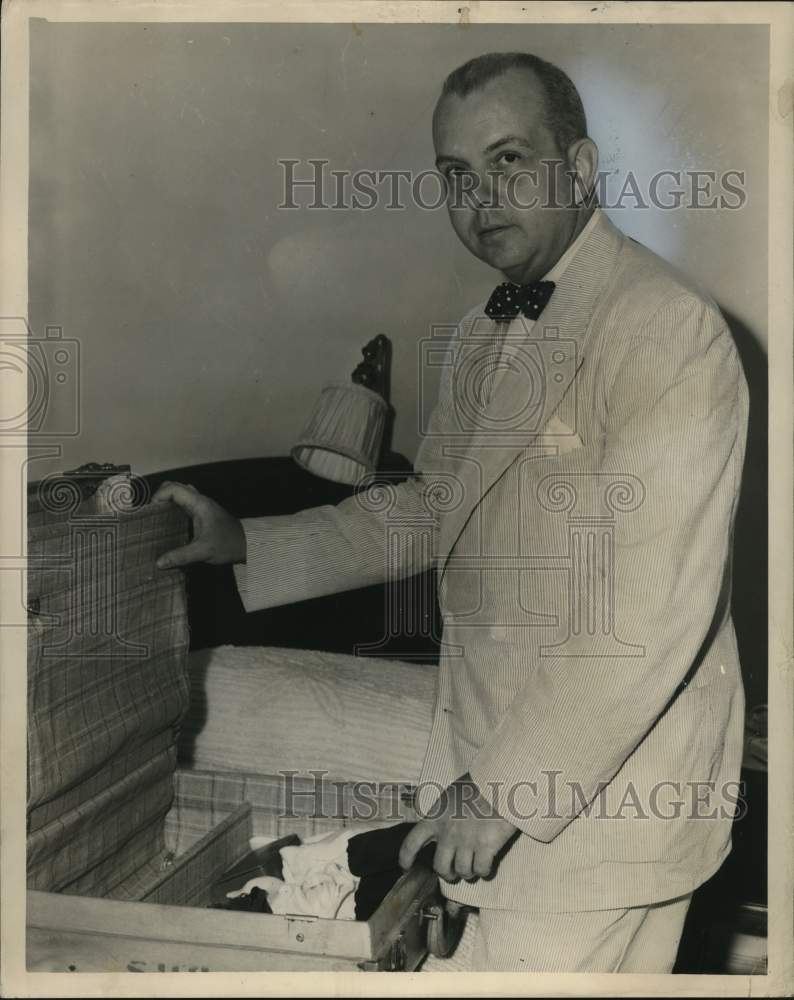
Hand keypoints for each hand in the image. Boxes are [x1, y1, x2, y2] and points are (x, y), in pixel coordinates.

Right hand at [152, 481, 245, 567]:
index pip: (173, 488)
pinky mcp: (205, 514)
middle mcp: (201, 501)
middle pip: (176, 488)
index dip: (158, 496)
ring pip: (181, 495)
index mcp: (199, 504)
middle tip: (151, 513)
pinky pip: (186, 504)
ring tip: (157, 517)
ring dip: (168, 501)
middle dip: (160, 496)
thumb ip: (180, 556)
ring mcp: (204, 506)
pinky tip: (170, 523)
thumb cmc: (228, 544)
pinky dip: (175, 508)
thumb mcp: (203, 551)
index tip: (149, 511)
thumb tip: (159, 563)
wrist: (248, 545)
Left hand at [398, 773, 517, 881]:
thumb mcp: (451, 794)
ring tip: (473, 867)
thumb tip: (441, 826)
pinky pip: (481, 870)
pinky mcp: (486, 847)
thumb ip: (443, 813)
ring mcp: (466, 842)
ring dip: (468, 873)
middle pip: (440, 867)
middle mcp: (447, 833)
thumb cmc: (476, 783)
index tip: (405, 866)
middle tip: (453, 872)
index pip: (412, 842)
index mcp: (435, 817)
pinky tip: (487, 866)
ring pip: (463, 872)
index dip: (406, 857)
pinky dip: (484, 871)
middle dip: (447, 873)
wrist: (499, 781)